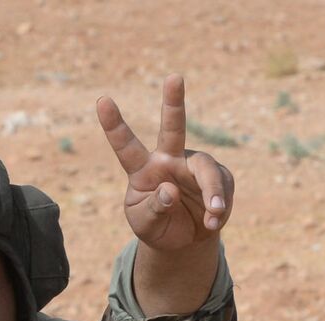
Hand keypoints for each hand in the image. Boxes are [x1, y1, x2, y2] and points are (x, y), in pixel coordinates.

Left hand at [96, 74, 234, 251]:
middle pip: (172, 128)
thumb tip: (170, 189)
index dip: (114, 125)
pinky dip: (219, 209)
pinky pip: (222, 188)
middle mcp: (168, 159)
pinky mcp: (218, 176)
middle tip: (174, 77)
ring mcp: (194, 165)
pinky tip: (212, 222)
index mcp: (142, 169)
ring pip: (206, 168)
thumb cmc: (158, 227)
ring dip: (212, 191)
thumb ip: (154, 209)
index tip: (102, 101)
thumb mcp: (146, 225)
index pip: (126, 146)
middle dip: (173, 102)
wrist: (186, 240)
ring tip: (214, 213)